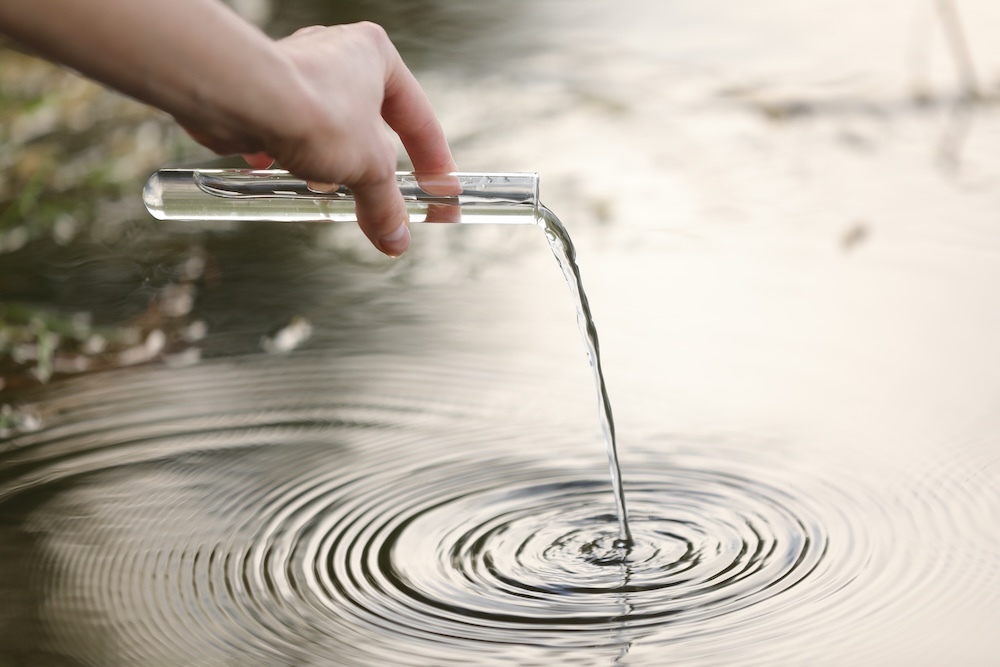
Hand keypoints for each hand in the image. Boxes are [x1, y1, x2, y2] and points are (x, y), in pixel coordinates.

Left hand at [186, 22, 457, 255]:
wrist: (241, 100)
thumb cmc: (313, 110)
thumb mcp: (368, 169)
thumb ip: (386, 205)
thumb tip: (396, 238)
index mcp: (377, 57)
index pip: (420, 121)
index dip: (434, 165)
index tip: (441, 196)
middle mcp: (338, 55)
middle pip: (373, 126)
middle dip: (378, 166)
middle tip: (387, 200)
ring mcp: (298, 71)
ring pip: (330, 129)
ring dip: (335, 163)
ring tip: (334, 192)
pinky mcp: (262, 92)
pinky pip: (288, 131)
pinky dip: (292, 156)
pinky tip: (289, 176)